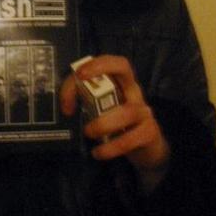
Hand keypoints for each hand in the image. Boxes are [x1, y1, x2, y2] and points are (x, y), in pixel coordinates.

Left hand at [60, 55, 169, 186]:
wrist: (149, 151)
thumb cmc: (121, 127)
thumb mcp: (104, 112)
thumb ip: (89, 104)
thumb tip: (66, 106)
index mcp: (122, 85)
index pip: (112, 63)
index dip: (96, 63)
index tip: (78, 73)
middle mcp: (134, 92)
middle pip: (124, 67)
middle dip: (101, 68)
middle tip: (81, 77)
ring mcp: (144, 112)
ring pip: (126, 111)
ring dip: (102, 122)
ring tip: (88, 133)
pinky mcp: (149, 133)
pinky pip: (130, 139)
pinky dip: (111, 147)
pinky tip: (98, 152)